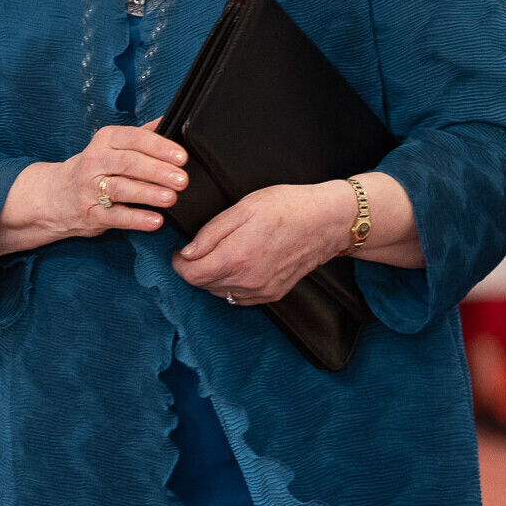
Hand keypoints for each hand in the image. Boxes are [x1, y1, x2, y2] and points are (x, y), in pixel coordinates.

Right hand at [0, 120, 185, 259]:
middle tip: (182, 179)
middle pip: (129, 163)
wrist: (54, 195)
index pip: (134, 138)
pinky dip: (136, 219)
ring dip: (147, 193)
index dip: (159, 147)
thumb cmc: (96, 167)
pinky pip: (114, 216)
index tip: (182, 157)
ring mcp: (89, 189)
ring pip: (121, 188)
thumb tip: (172, 118)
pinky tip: (155, 221)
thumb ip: (143, 134)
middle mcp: (95, 161)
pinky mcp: (90, 214)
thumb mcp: (113, 145)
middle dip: (158, 171)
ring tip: (170, 198)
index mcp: (106, 140)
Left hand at [173, 180, 356, 306]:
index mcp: (236, 257)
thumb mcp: (244, 208)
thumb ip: (211, 233)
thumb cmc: (288, 207)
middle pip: (203, 284)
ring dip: (214, 277)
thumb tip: (187, 253)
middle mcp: (247, 280)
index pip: (190, 274)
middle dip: (196, 267)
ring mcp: (261, 291)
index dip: (178, 263)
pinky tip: (242, 265)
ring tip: (226, 253)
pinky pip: (239, 297)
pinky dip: (233, 284)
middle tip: (204, 247)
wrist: (327, 222)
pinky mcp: (273, 294)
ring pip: (220, 292)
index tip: (181, 251)